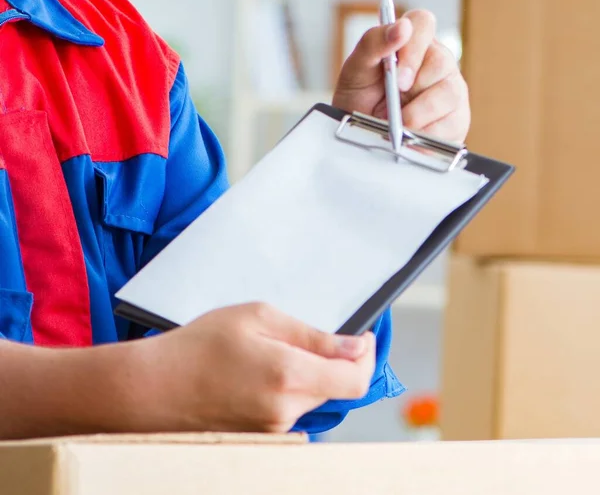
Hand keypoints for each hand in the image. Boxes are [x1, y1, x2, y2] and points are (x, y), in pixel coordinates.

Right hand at [134, 303, 375, 432]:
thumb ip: (312, 335)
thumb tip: (353, 347)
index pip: (356, 379)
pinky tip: (258, 373)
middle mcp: (287, 411)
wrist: (153, 388)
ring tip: (271, 353)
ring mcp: (274, 429)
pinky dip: (289, 389)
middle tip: (306, 336)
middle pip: (337, 388)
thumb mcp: (257, 317)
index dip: (366, 356)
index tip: (361, 338)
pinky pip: (292, 410)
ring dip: (309, 374)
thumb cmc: (198, 346)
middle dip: (335, 360)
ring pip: (314, 398)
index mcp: (289, 375)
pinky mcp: (263, 438)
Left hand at [333, 9, 469, 142]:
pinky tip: (410, 137)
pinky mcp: (456, 120)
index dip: (412, 48)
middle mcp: (437, 62)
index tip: (397, 76)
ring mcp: (451, 90)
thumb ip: (373, 43)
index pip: (423, 23)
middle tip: (391, 106)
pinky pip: (450, 125)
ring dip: (417, 115)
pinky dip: (424, 134)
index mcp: (413, 42)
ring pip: (449, 94)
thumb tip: (402, 27)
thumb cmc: (360, 99)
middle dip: (413, 89)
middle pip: (441, 62)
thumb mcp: (356, 70)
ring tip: (397, 124)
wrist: (361, 136)